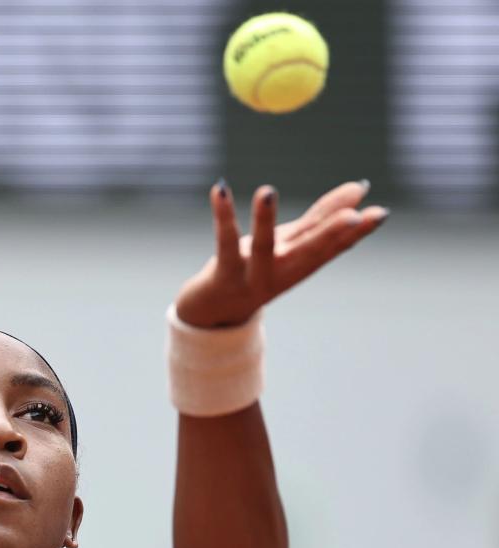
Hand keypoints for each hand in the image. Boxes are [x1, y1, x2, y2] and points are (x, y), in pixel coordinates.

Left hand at [174, 180, 389, 328]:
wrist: (212, 313)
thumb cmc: (255, 269)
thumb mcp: (291, 244)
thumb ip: (322, 218)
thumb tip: (361, 188)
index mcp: (301, 263)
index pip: (334, 247)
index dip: (357, 233)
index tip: (381, 214)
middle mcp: (281, 271)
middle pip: (308, 251)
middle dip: (331, 234)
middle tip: (355, 215)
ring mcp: (252, 276)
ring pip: (261, 247)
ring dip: (265, 219)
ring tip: (267, 190)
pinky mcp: (223, 274)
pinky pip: (224, 243)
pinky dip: (223, 216)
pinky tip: (220, 189)